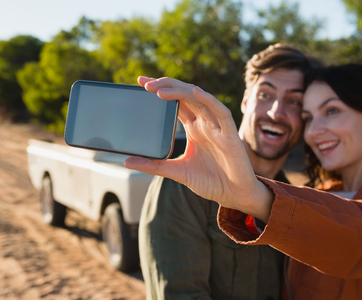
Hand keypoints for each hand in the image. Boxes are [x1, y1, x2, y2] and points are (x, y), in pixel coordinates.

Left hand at [124, 76, 273, 221]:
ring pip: (200, 99)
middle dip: (166, 86)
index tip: (141, 83)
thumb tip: (128, 161)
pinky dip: (209, 100)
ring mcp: (218, 127)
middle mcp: (205, 123)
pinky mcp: (230, 134)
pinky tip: (195, 92)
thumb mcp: (177, 172)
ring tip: (159, 89)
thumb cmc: (211, 182)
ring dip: (181, 91)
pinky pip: (221, 112)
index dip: (161, 91)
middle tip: (145, 83)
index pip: (176, 103)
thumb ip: (154, 165)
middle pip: (185, 96)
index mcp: (194, 128)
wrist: (234, 196)